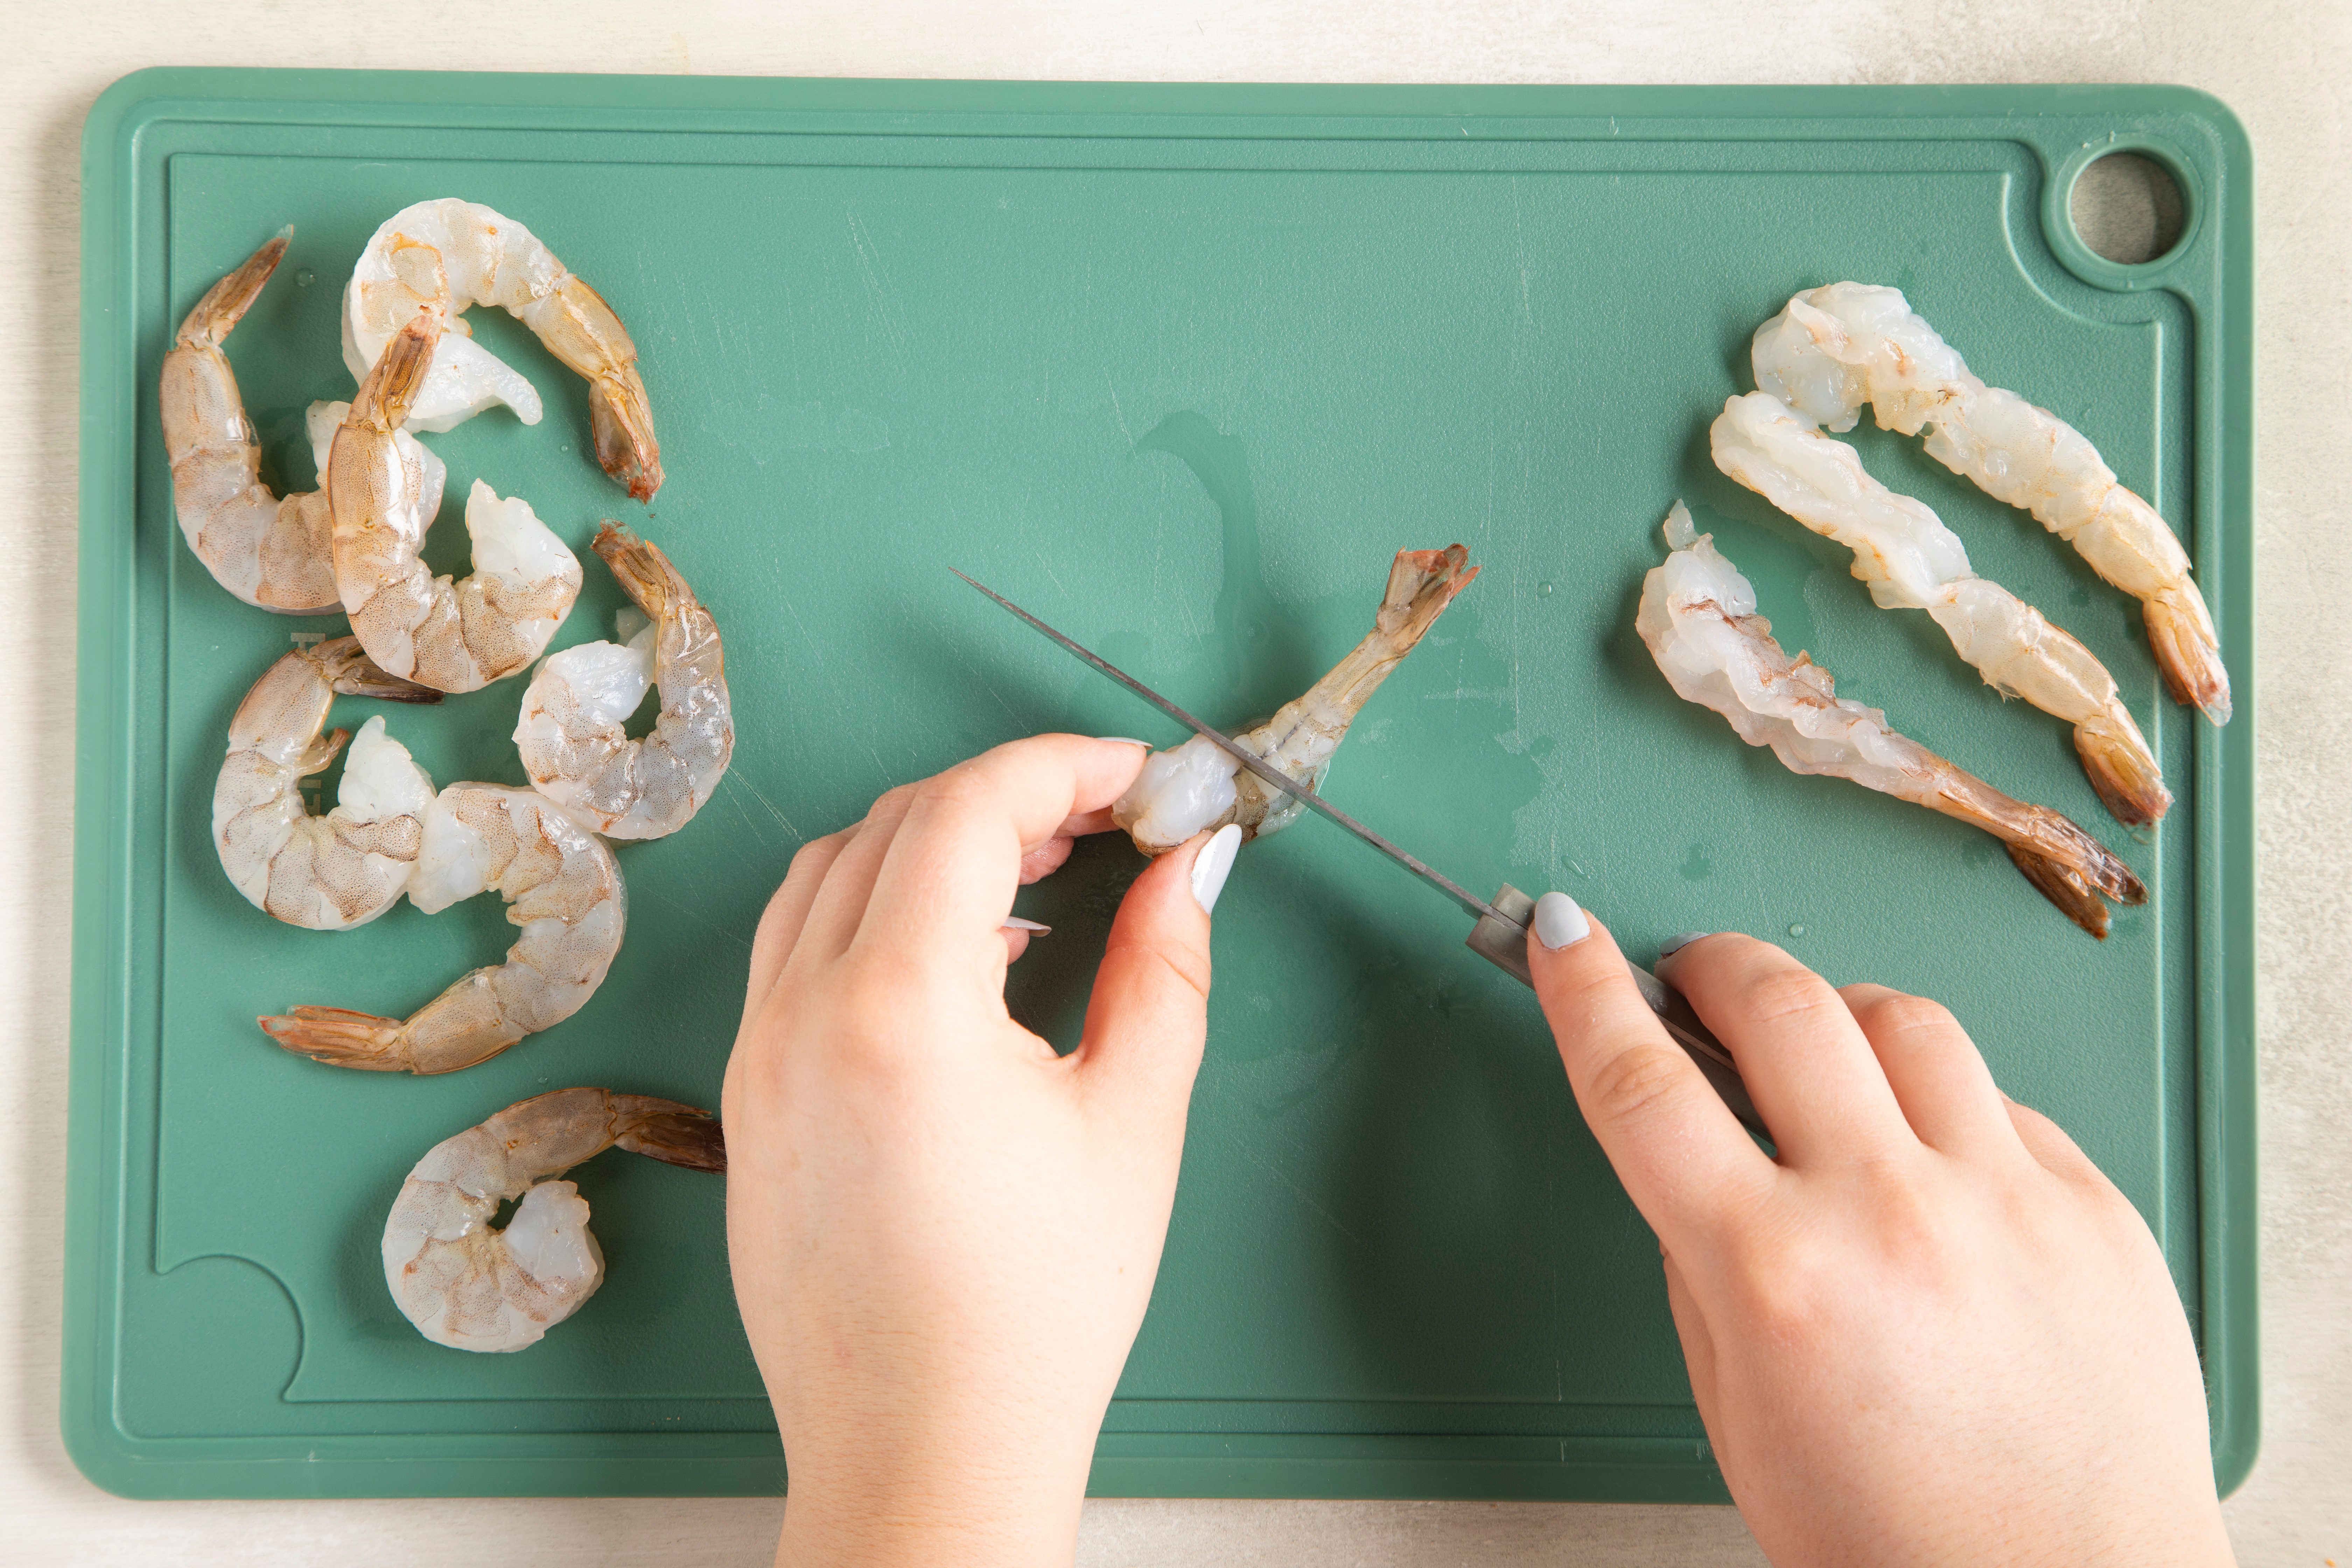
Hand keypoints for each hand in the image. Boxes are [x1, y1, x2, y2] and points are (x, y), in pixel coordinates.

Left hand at [722, 735, 1240, 1567]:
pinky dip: (872, 909)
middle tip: (1104, 817)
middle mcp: (803, 1015)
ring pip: (829, 872)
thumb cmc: (1031, 1316)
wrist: (923, 1451)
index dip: (1063, 764)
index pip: (970, 809)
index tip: (1134, 775)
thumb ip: (1163, 969)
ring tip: (1032, 876)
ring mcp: (758, 1055)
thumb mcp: (1132, 1124)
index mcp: (899, 1011)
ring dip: (930, 843)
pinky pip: (794, 947)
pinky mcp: (747, 1096)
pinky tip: (957, 955)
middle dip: (1007, 793)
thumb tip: (1189, 865)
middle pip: (896, 823)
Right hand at [1524, 897, 2233, 1565]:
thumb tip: (1693, 1150)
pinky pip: (2001, 1101)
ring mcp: (2005, 1201)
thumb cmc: (1897, 1540)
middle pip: (1779, 1001)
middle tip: (1694, 974)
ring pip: (1902, 1019)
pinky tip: (1926, 1152)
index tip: (1564, 934)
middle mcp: (1890, 1215)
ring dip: (1835, 1013)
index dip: (1586, 987)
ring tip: (1820, 1049)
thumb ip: (1703, 1267)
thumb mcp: (1737, 1414)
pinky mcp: (2092, 1209)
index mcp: (1777, 1276)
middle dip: (1713, 963)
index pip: (1642, 1082)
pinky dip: (1943, 1104)